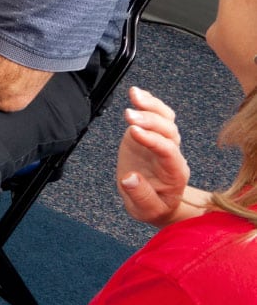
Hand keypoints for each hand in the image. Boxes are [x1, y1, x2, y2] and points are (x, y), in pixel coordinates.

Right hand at [116, 85, 193, 225]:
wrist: (159, 203)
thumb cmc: (154, 208)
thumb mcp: (147, 211)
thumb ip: (140, 196)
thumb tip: (129, 178)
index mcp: (175, 173)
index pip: (168, 151)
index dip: (152, 139)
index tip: (133, 131)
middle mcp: (173, 154)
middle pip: (169, 131)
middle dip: (150, 120)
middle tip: (129, 114)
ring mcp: (163, 142)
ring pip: (166, 119)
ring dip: (151, 105)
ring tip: (134, 94)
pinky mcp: (151, 136)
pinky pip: (157, 116)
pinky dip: (149, 103)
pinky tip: (137, 93)